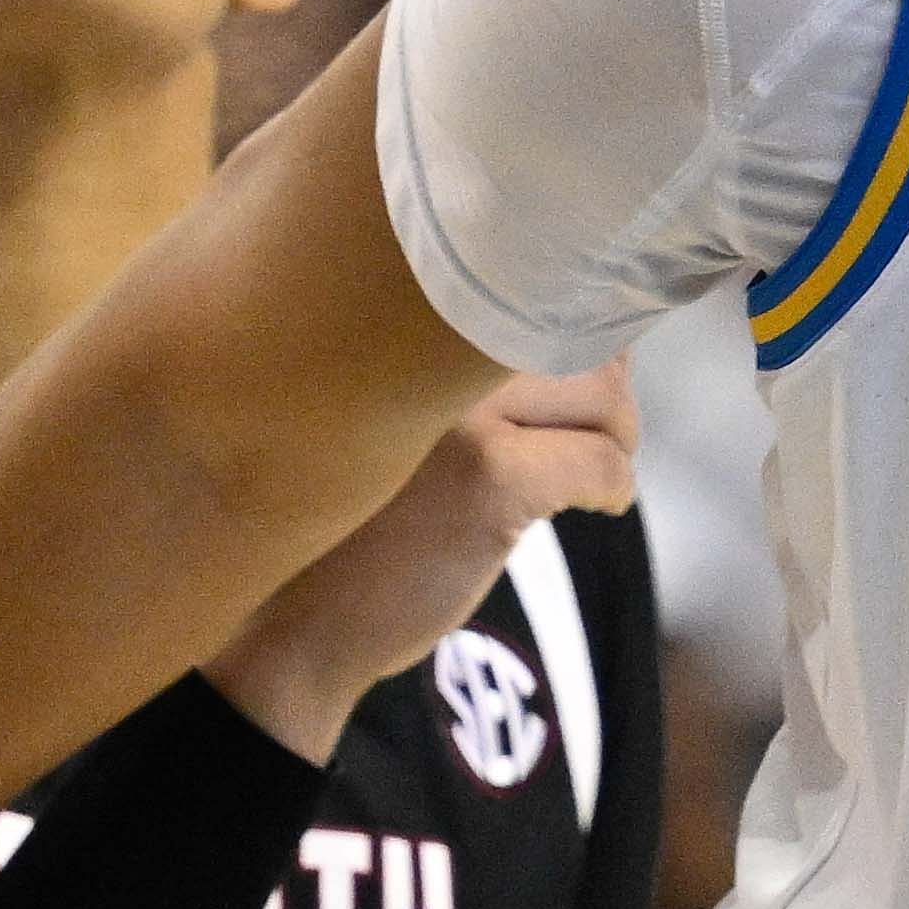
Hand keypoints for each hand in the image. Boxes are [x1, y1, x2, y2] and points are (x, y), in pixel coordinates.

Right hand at [207, 366, 636, 756]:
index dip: (581, 333)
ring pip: (603, 400)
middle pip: (583, 344)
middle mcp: (428, 354)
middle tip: (601, 441)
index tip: (590, 376)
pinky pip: (600, 464)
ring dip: (616, 442)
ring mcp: (461, 416)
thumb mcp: (399, 422)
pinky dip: (614, 488)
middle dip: (609, 398)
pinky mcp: (489, 480)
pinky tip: (600, 507)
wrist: (292, 620)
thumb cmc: (349, 521)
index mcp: (403, 328)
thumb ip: (469, 375)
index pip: (536, 288)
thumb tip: (587, 339)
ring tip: (596, 475)